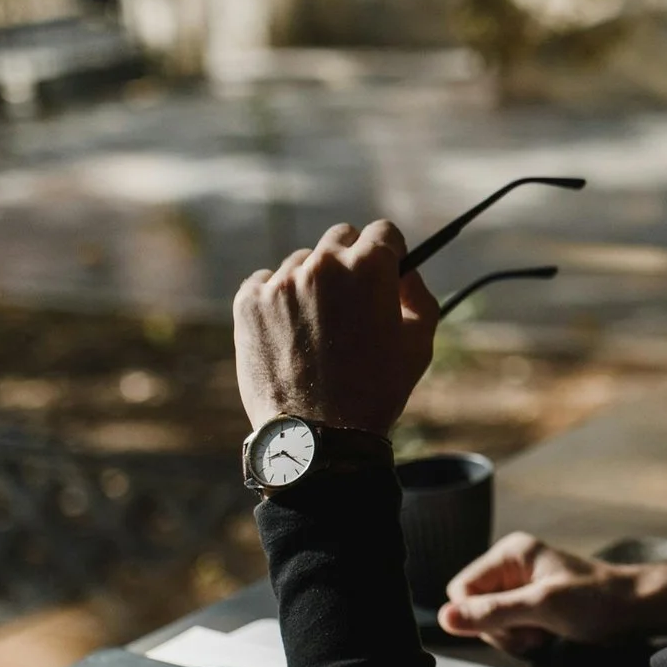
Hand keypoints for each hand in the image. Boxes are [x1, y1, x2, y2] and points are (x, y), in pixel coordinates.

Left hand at [233, 220, 438, 435]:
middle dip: (350, 260)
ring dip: (313, 282)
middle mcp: (322, 265)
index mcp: (368, 267)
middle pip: (340, 237)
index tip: (385, 270)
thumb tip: (404, 271)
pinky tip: (289, 330)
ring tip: (317, 327)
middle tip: (351, 299)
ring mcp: (280, 282)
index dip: (389, 252)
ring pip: (302, 262)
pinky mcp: (248, 302)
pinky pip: (265, 281)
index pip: (383, 231)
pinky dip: (277, 298)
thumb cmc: (376, 390)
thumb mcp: (419, 342)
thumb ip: (417, 294)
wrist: (318, 435)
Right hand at [436, 532, 666, 652]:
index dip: (476, 616)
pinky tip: (543, 636)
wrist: (633, 608)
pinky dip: (520, 637)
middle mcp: (509, 565)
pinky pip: (505, 625)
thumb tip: (443, 618)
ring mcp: (518, 584)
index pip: (460, 589)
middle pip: (472, 607)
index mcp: (509, 553)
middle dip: (497, 629)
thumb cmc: (595, 601)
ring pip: (487, 620)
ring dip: (510, 636)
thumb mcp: (542, 607)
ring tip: (541, 634)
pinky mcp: (528, 602)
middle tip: (530, 633)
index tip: (509, 628)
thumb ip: (493, 613)